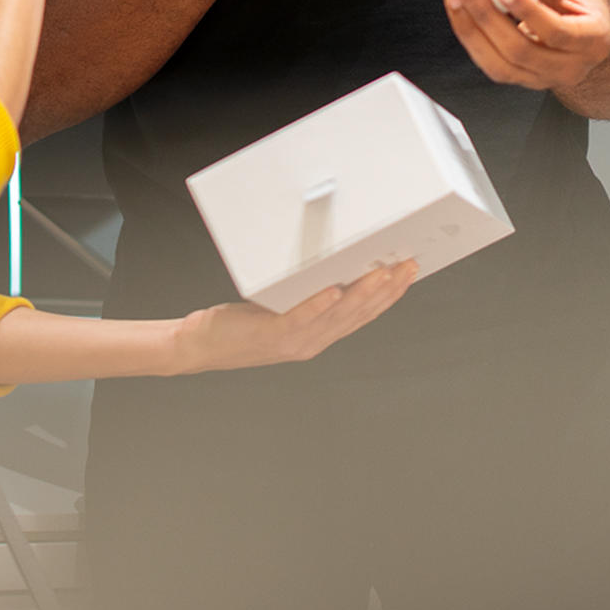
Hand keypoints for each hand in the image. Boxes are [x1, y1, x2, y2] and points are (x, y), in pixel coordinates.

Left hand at [169, 261, 417, 371]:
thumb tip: (327, 262)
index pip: (363, 315)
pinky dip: (318, 305)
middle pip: (358, 315)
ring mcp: (294, 341)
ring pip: (336, 317)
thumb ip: (304, 294)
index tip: (409, 272)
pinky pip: (300, 319)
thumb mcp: (279, 308)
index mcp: (318, 336)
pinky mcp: (271, 334)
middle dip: (387, 291)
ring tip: (383, 272)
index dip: (389, 296)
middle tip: (408, 265)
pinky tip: (334, 291)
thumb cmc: (238, 325)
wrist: (201, 346)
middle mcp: (312, 341)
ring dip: (362, 294)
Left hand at [444, 0, 609, 89]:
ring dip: (470, 29)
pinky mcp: (520, 78)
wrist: (587, 31)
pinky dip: (470, 37)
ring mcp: (543, 79)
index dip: (528, 11)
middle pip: (520, 51)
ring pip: (499, 64)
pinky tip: (459, 12)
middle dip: (486, 16)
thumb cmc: (582, 0)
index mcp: (593, 41)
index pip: (557, 32)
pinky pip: (489, 64)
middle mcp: (570, 68)